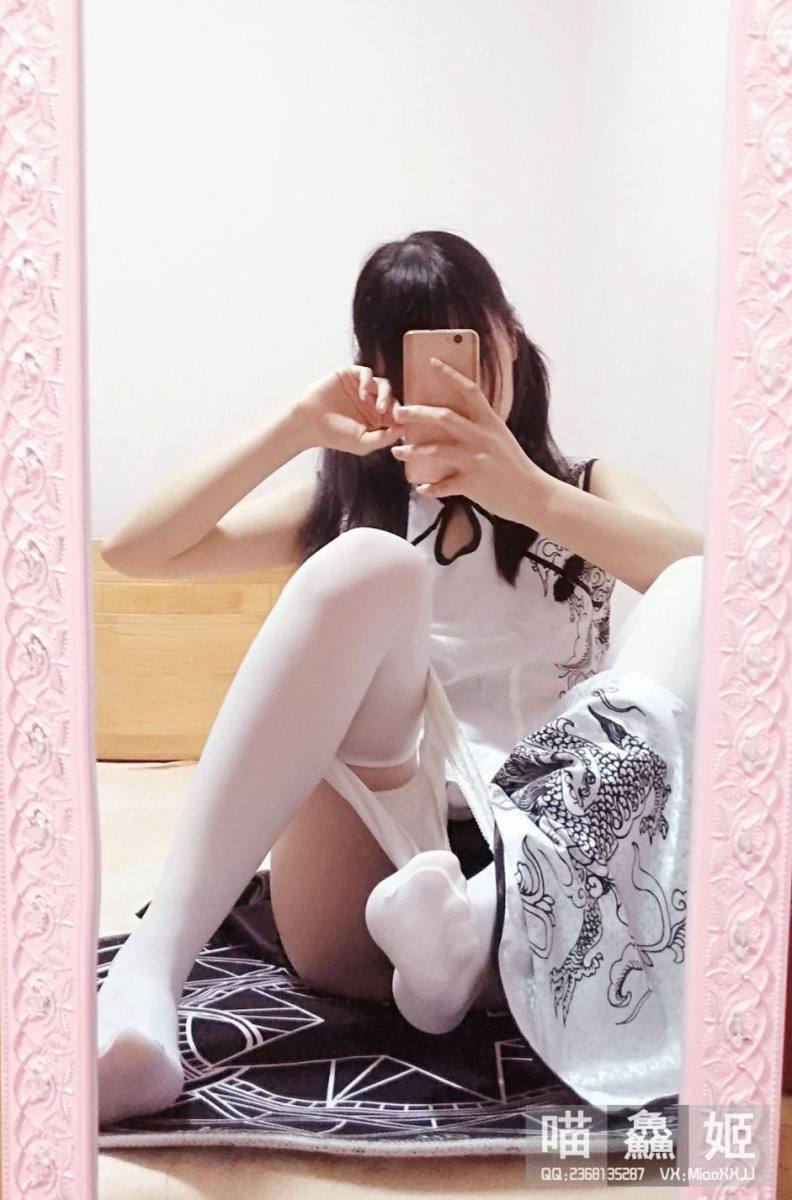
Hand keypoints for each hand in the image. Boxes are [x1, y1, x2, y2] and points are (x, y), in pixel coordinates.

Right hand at [296, 365, 403, 455]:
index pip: (397, 414)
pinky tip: (362, 394)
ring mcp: (361, 387)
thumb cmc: (334, 435)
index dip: (402, 416)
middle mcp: (371, 402)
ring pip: (383, 384)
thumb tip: (405, 429)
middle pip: (393, 398)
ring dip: (384, 395)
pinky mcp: (350, 375)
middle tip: (387, 414)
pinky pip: (366, 373)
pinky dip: (368, 381)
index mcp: (376, 419)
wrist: (308, 423)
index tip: (402, 422)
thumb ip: (385, 437)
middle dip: (394, 406)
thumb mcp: (363, 443)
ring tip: (377, 407)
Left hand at [389, 357, 544, 519]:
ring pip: (436, 450)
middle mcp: (482, 437)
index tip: (432, 362)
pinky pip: (443, 485)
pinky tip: (421, 487)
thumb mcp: (501, 438)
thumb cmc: (515, 466)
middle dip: (417, 413)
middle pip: (444, 417)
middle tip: (399, 411)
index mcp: (491, 423)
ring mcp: (476, 460)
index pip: (470, 391)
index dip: (450, 374)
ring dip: (413, 451)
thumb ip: (481, 428)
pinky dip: (430, 487)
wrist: (533, 495)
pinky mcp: (472, 483)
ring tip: (398, 451)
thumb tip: (455, 419)